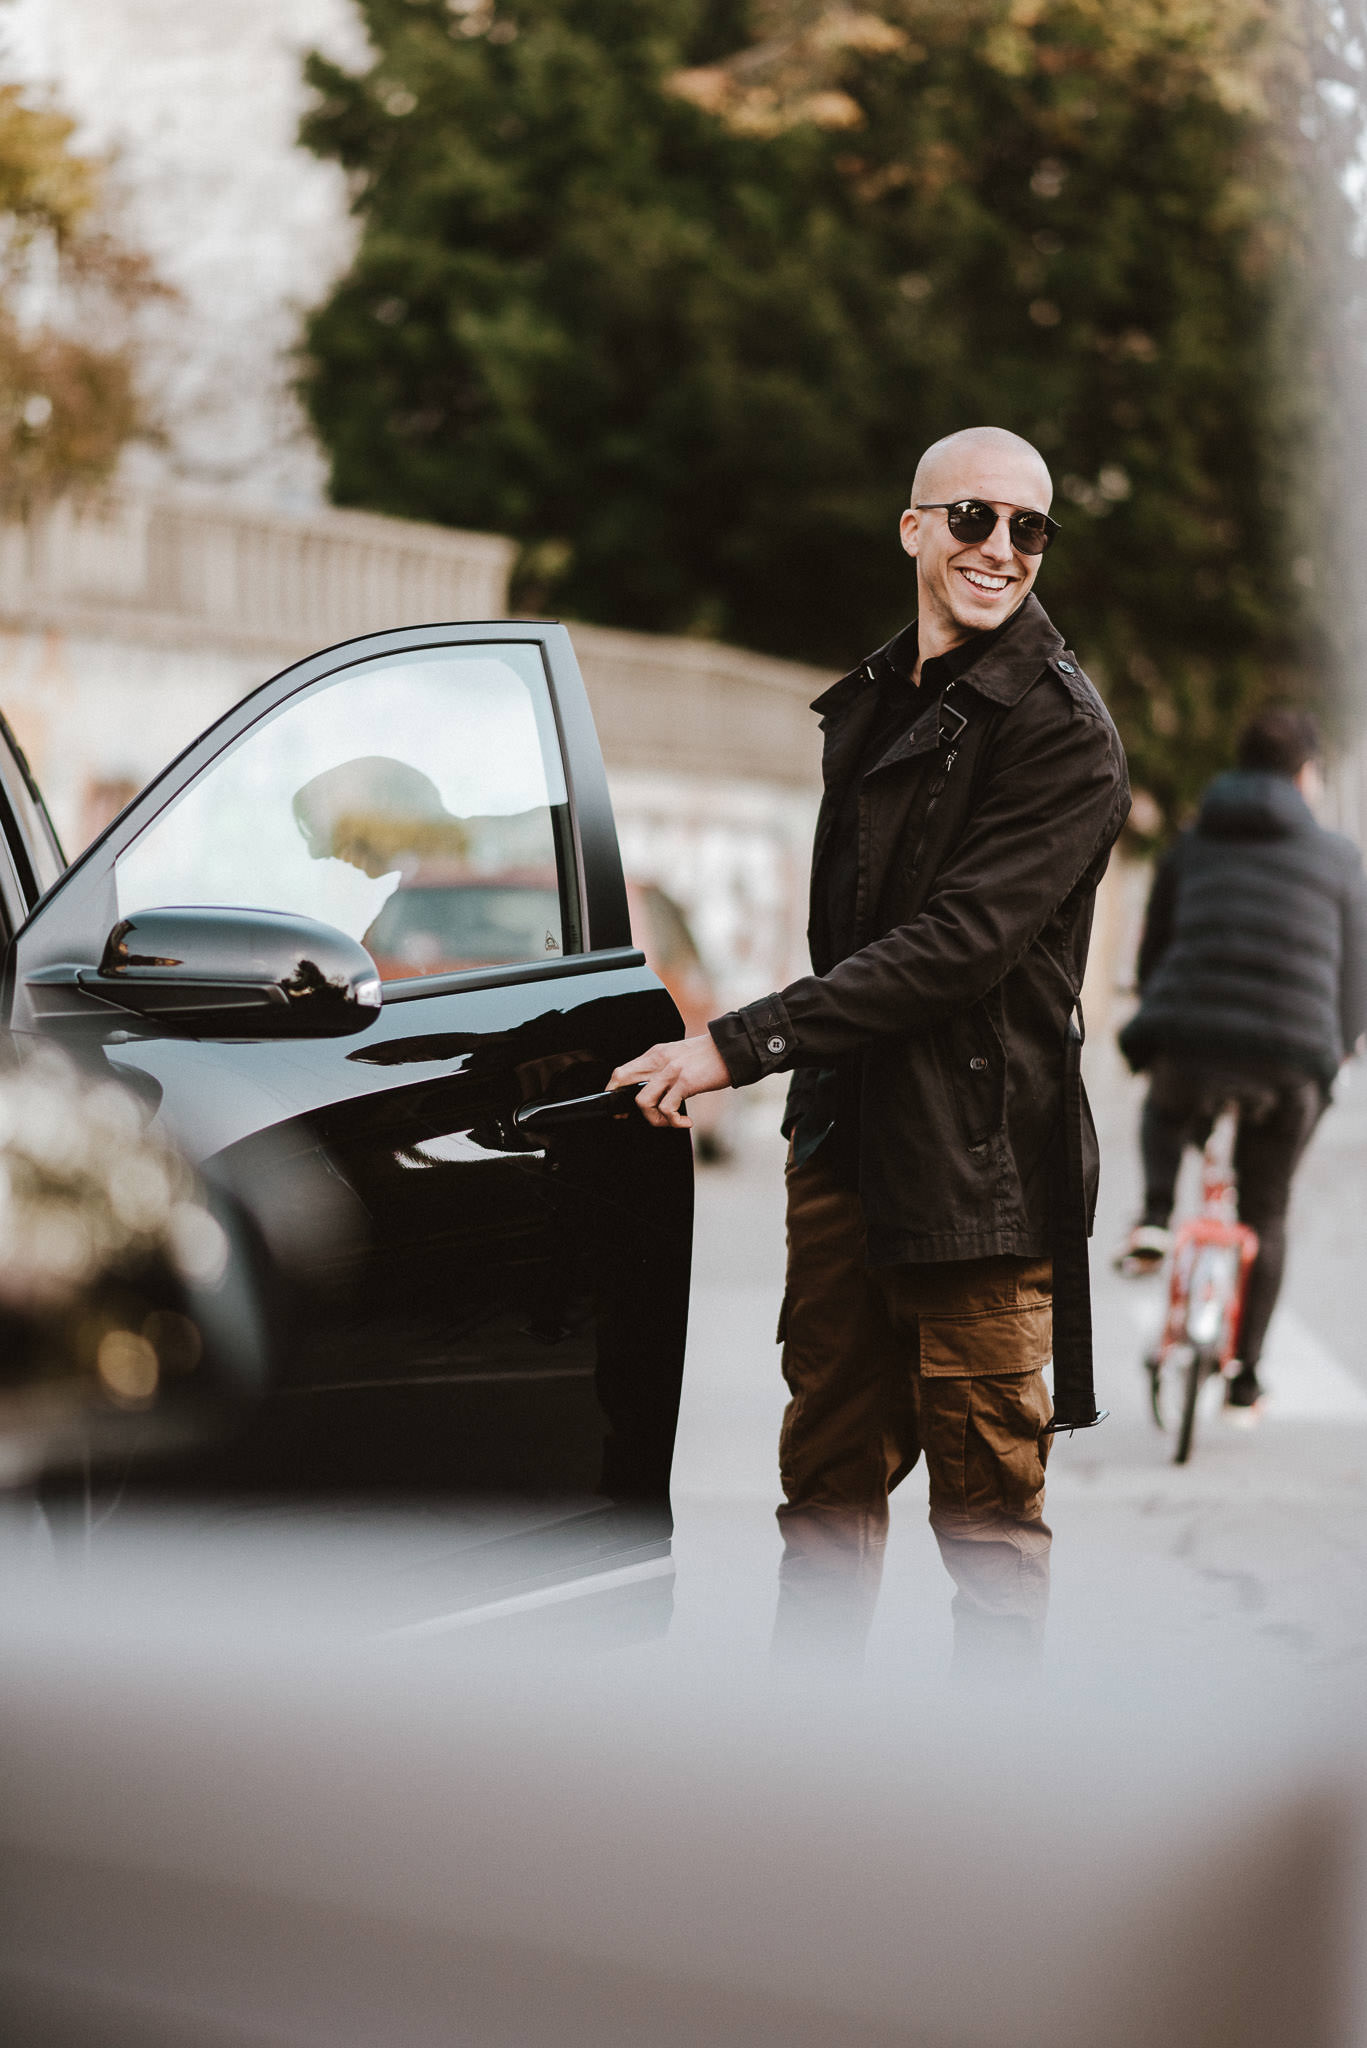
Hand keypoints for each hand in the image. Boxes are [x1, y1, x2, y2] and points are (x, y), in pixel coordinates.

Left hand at [609, 1033, 731, 1129]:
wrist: (734, 1049)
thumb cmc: (710, 1057)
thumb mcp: (679, 1056)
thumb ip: (663, 1070)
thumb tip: (652, 1091)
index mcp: (656, 1054)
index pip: (622, 1071)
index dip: (614, 1090)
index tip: (619, 1106)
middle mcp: (659, 1060)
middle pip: (622, 1081)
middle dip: (622, 1105)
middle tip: (630, 1117)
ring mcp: (671, 1071)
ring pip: (642, 1101)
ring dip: (653, 1118)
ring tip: (670, 1121)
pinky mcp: (685, 1082)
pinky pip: (668, 1109)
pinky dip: (675, 1121)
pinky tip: (685, 1122)